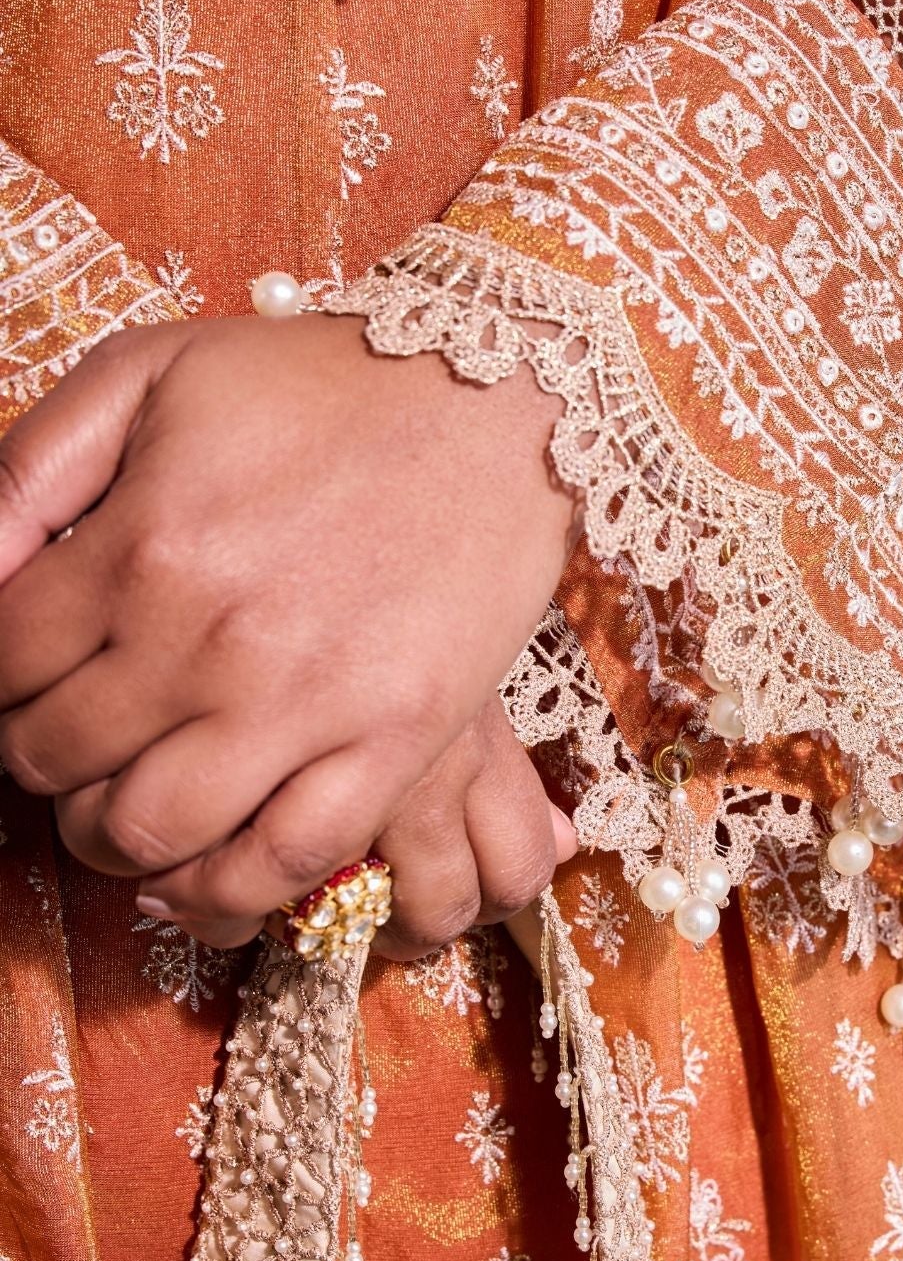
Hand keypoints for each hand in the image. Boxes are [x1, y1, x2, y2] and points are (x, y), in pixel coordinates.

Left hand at [0, 315, 576, 936]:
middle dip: (36, 760)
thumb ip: (29, 467)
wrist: (496, 398)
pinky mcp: (396, 743)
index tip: (21, 680)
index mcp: (144, 544)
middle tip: (66, 742)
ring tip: (121, 810)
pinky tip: (203, 870)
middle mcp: (212, 638)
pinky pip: (287, 862)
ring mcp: (308, 701)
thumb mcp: (150, 371)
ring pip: (152, 832)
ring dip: (109, 838)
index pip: (2, 662)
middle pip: (58, 757)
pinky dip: (225, 889)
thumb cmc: (321, 382)